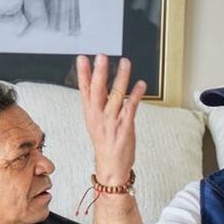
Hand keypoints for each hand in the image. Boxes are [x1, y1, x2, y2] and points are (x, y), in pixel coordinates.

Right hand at [76, 54, 146, 184]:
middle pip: (97, 91)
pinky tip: (141, 84)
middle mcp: (99, 116)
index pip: (84, 90)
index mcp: (90, 113)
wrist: (111, 166)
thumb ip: (97, 102)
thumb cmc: (105, 143)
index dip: (83, 74)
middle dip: (99, 73)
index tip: (82, 59)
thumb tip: (98, 82)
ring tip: (125, 63)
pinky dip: (136, 95)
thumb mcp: (95, 121)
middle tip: (101, 57)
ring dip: (121, 78)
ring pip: (116, 96)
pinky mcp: (125, 127)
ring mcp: (112, 121)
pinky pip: (131, 108)